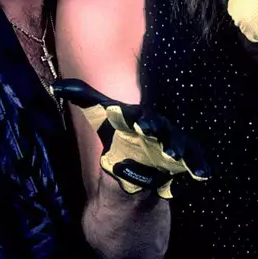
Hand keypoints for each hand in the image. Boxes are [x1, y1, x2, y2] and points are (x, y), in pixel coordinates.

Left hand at [53, 78, 209, 198]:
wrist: (139, 159)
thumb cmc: (121, 131)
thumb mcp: (101, 117)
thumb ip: (83, 99)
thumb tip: (56, 85)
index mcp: (139, 118)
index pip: (139, 117)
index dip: (139, 120)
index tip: (138, 123)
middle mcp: (159, 128)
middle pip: (161, 128)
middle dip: (157, 130)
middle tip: (151, 132)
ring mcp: (173, 144)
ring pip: (178, 144)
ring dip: (177, 148)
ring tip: (172, 155)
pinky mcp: (185, 161)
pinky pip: (195, 162)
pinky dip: (198, 166)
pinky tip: (201, 172)